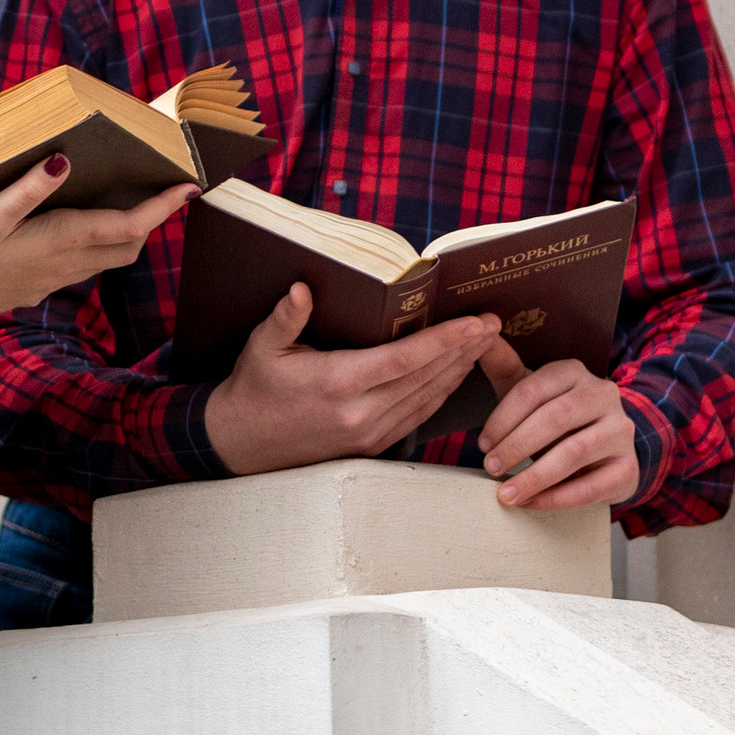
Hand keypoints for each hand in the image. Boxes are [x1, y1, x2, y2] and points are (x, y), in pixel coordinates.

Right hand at [0, 156, 187, 351]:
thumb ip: (25, 191)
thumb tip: (60, 163)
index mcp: (61, 241)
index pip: (128, 226)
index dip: (161, 208)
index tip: (187, 188)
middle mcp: (65, 265)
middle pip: (126, 246)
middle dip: (150, 221)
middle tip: (162, 193)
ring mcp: (52, 280)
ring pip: (106, 260)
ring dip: (126, 235)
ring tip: (130, 206)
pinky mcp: (36, 287)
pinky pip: (82, 268)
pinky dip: (98, 246)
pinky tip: (80, 231)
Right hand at [202, 283, 508, 475]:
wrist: (240, 445)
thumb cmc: (253, 389)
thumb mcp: (261, 348)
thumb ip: (285, 318)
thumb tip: (302, 289)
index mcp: (338, 384)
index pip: (406, 359)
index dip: (446, 340)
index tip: (476, 322)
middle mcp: (361, 413)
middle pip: (427, 377)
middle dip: (464, 349)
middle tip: (494, 323)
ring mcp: (369, 434)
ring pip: (428, 398)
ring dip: (460, 370)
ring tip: (485, 343)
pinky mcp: (371, 446)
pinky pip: (417, 416)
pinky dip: (441, 393)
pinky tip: (455, 374)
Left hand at [477, 342, 642, 508]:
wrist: (605, 450)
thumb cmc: (556, 418)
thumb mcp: (529, 390)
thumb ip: (504, 365)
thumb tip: (480, 330)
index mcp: (574, 372)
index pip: (533, 389)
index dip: (503, 418)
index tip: (482, 444)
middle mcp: (604, 395)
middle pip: (555, 418)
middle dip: (517, 445)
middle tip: (490, 467)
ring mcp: (620, 431)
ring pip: (575, 452)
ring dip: (535, 476)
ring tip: (506, 494)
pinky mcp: (627, 468)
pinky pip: (591, 487)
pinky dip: (556, 498)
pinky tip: (531, 503)